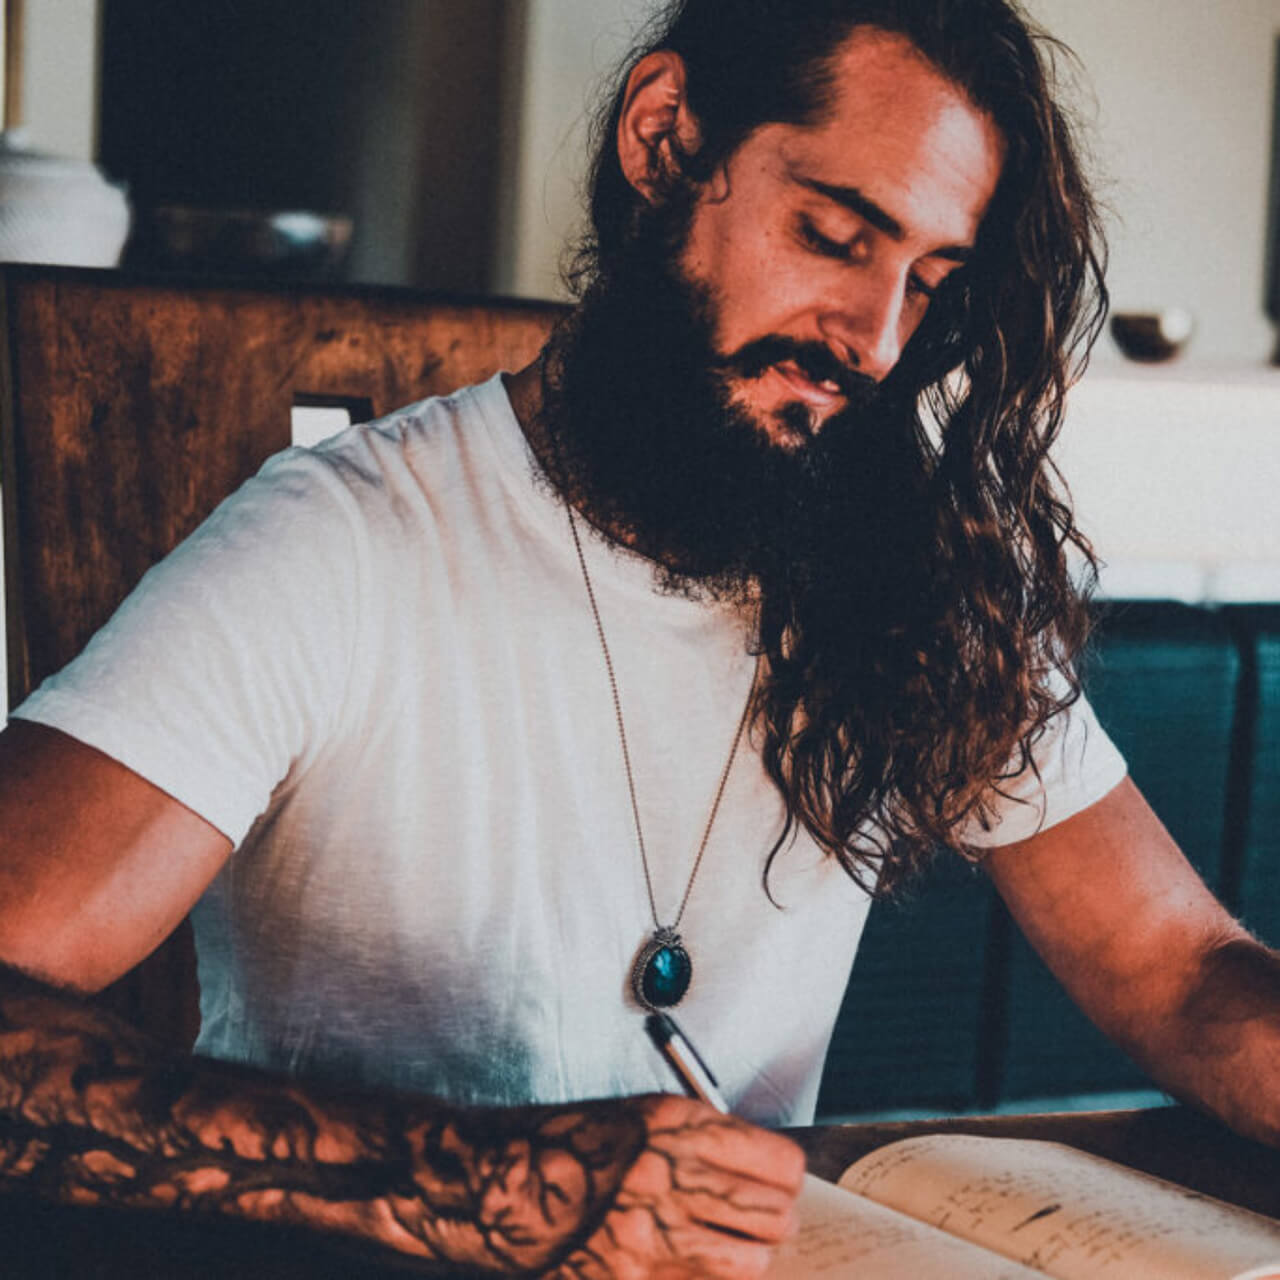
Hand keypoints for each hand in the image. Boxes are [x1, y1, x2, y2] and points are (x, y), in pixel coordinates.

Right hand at [547, 1093, 804, 1278]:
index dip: (784, 1175)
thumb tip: (759, 1165)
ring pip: (750, 1263)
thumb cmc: (567, 1145)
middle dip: (774, 1219)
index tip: (779, 1178)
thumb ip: (703, 1137)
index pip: (779, 1164)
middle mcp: (672, 1182)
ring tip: (727, 1245)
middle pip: (774, 1217)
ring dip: (746, 1255)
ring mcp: (655, 1240)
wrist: (502, 1186)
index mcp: (676, 1129)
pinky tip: (687, 1265)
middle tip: (762, 1217)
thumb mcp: (641, 1117)